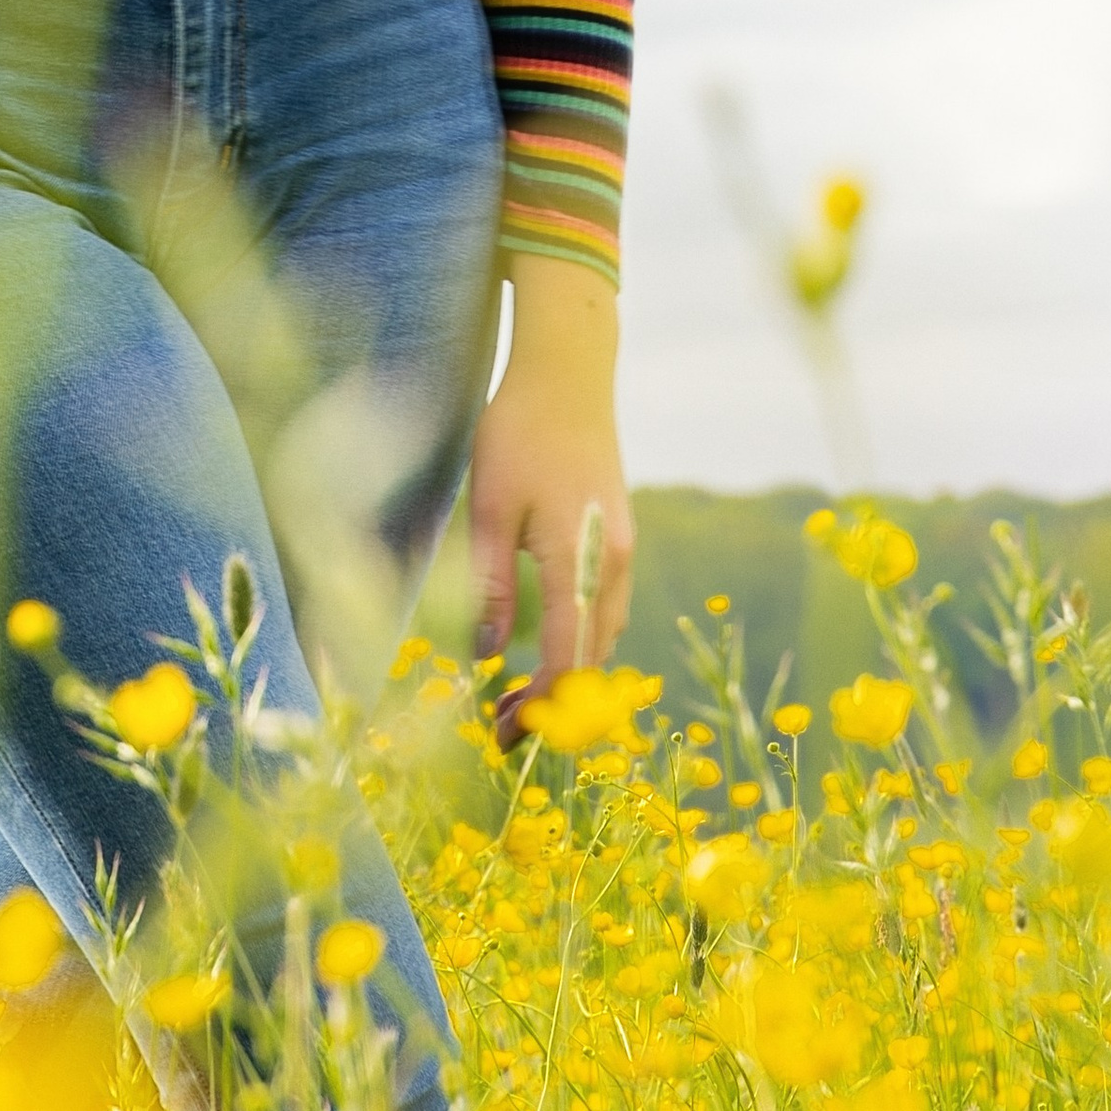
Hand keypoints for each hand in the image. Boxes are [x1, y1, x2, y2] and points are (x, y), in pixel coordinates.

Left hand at [469, 252, 633, 718]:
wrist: (568, 374)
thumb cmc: (519, 433)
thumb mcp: (488, 507)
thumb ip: (491, 584)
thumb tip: (487, 654)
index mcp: (580, 560)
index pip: (569, 664)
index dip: (538, 711)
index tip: (501, 735)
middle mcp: (614, 564)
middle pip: (594, 662)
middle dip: (552, 706)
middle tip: (499, 727)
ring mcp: (623, 550)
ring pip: (605, 638)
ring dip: (569, 676)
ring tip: (516, 695)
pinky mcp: (620, 537)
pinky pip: (607, 609)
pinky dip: (581, 642)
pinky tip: (545, 645)